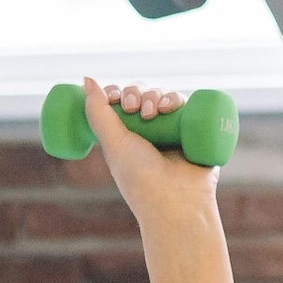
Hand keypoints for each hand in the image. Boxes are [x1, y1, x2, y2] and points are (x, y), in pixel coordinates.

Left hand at [79, 77, 218, 232]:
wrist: (177, 203)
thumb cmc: (141, 180)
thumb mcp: (114, 144)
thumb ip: (98, 113)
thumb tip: (86, 78)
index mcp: (129, 137)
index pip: (123, 103)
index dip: (119, 93)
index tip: (114, 96)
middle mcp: (152, 134)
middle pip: (146, 96)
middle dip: (139, 94)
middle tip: (136, 109)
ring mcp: (175, 133)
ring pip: (167, 99)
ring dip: (158, 95)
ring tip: (156, 111)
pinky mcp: (196, 134)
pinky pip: (190, 107)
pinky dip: (180, 100)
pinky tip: (173, 104)